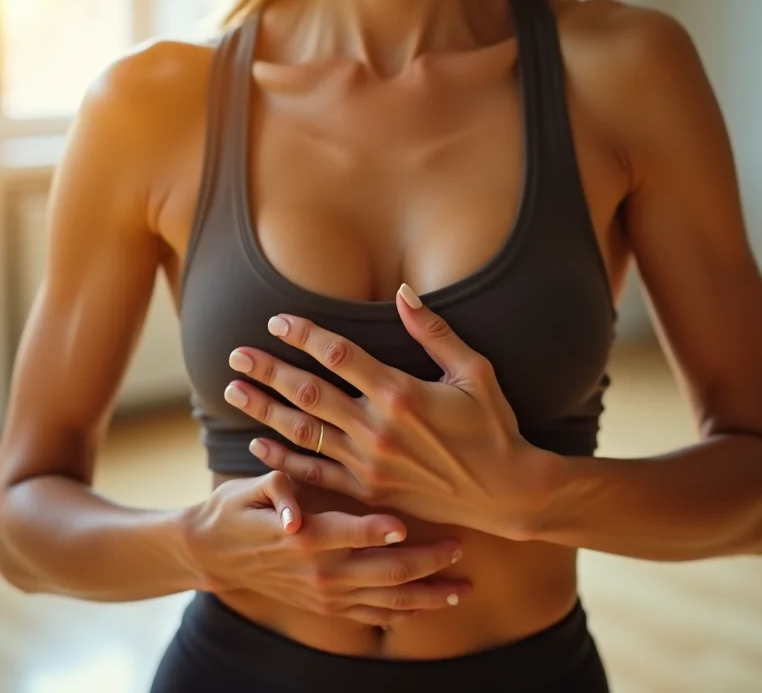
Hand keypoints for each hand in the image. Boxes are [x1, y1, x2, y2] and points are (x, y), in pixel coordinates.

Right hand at [182, 471, 469, 625]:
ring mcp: (325, 595)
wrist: (212, 554)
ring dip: (428, 596)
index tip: (415, 524)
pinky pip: (372, 616)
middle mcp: (320, 571)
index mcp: (305, 537)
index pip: (355, 533)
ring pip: (387, 602)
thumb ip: (278, 490)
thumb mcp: (251, 488)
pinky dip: (403, 613)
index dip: (385, 530)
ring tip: (462, 589)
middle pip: (385, 571)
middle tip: (460, 549)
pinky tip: (428, 606)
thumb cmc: (237, 509)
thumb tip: (295, 511)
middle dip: (428, 562)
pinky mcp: (325, 607)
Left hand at [224, 285, 555, 538]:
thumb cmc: (493, 426)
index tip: (277, 320)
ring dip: (265, 411)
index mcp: (402, 393)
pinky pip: (316, 475)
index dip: (304, 334)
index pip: (339, 355)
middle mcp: (378, 428)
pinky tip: (258, 448)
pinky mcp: (368, 490)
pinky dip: (284, 461)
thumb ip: (434, 332)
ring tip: (232, 393)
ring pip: (304, 433)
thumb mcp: (475, 372)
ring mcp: (369, 463)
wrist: (505, 492)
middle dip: (268, 370)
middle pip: (309, 392)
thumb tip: (403, 291)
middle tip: (235, 355)